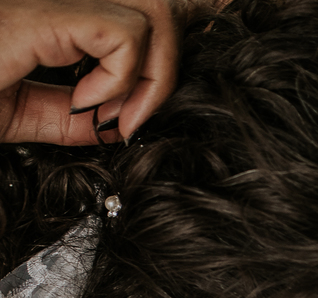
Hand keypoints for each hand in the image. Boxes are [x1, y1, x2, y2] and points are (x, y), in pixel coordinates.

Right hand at [0, 0, 178, 144]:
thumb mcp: (17, 111)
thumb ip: (65, 116)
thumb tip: (114, 126)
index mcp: (54, 15)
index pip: (136, 21)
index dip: (152, 69)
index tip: (123, 119)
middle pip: (156, 13)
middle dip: (161, 73)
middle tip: (126, 119)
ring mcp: (57, 1)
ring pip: (151, 18)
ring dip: (147, 78)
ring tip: (106, 111)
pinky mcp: (48, 12)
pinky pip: (125, 35)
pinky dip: (119, 80)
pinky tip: (84, 101)